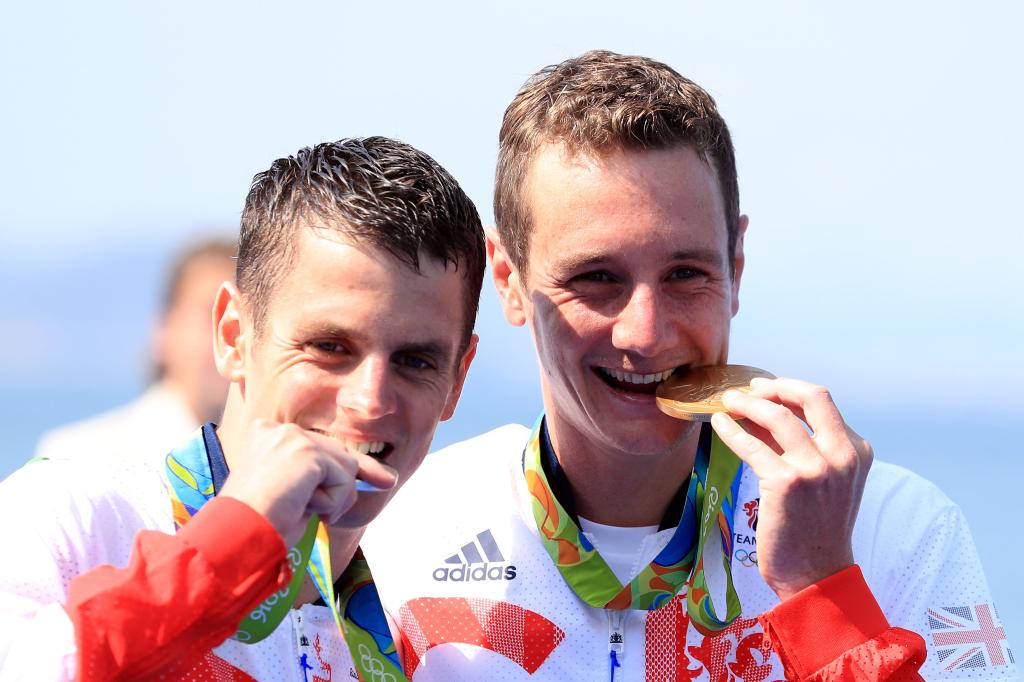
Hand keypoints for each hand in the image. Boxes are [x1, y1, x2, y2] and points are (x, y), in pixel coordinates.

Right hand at [219, 420, 397, 545]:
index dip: (346, 463)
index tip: (380, 473)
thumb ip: (320, 479)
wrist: (236, 534)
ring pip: (344, 466)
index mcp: (265, 435)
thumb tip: (368, 476)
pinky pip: (343, 479)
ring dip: (335, 499)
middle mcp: (278, 429)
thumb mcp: (293, 494)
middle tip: (388, 480)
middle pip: (337, 451)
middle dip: (364, 470)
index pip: (318, 446)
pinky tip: (304, 506)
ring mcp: (292, 437)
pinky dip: (333, 502)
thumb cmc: (259, 524)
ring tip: (302, 510)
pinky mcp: (306, 452)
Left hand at [710, 378, 872, 600]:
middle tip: (748, 390)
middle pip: (811, 395)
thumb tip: (762, 414)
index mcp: (857, 452)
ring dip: (747, 403)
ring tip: (727, 402)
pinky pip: (751, 444)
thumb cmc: (815, 529)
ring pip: (777, 415)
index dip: (788, 391)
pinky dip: (731, 430)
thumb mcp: (824, 482)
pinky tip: (718, 424)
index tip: (764, 390)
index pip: (821, 404)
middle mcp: (842, 456)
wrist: (817, 576)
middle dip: (775, 386)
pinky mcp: (787, 483)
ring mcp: (816, 468)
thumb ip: (803, 448)